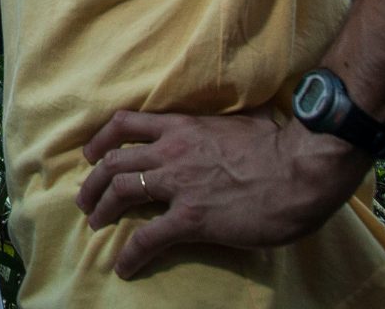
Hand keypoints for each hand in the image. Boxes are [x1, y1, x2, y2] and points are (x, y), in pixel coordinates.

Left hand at [75, 106, 371, 277]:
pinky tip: (124, 267)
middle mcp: (172, 151)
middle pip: (115, 160)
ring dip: (101, 209)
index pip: (126, 123)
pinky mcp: (192, 219)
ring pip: (122, 192)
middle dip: (94, 181)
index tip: (91, 154)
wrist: (299, 170)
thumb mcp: (244, 120)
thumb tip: (244, 116)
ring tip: (94, 224)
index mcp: (182, 126)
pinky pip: (148, 237)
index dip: (101, 139)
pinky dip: (130, 254)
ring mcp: (179, 184)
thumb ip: (228, 121)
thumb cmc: (279, 146)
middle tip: (86, 198)